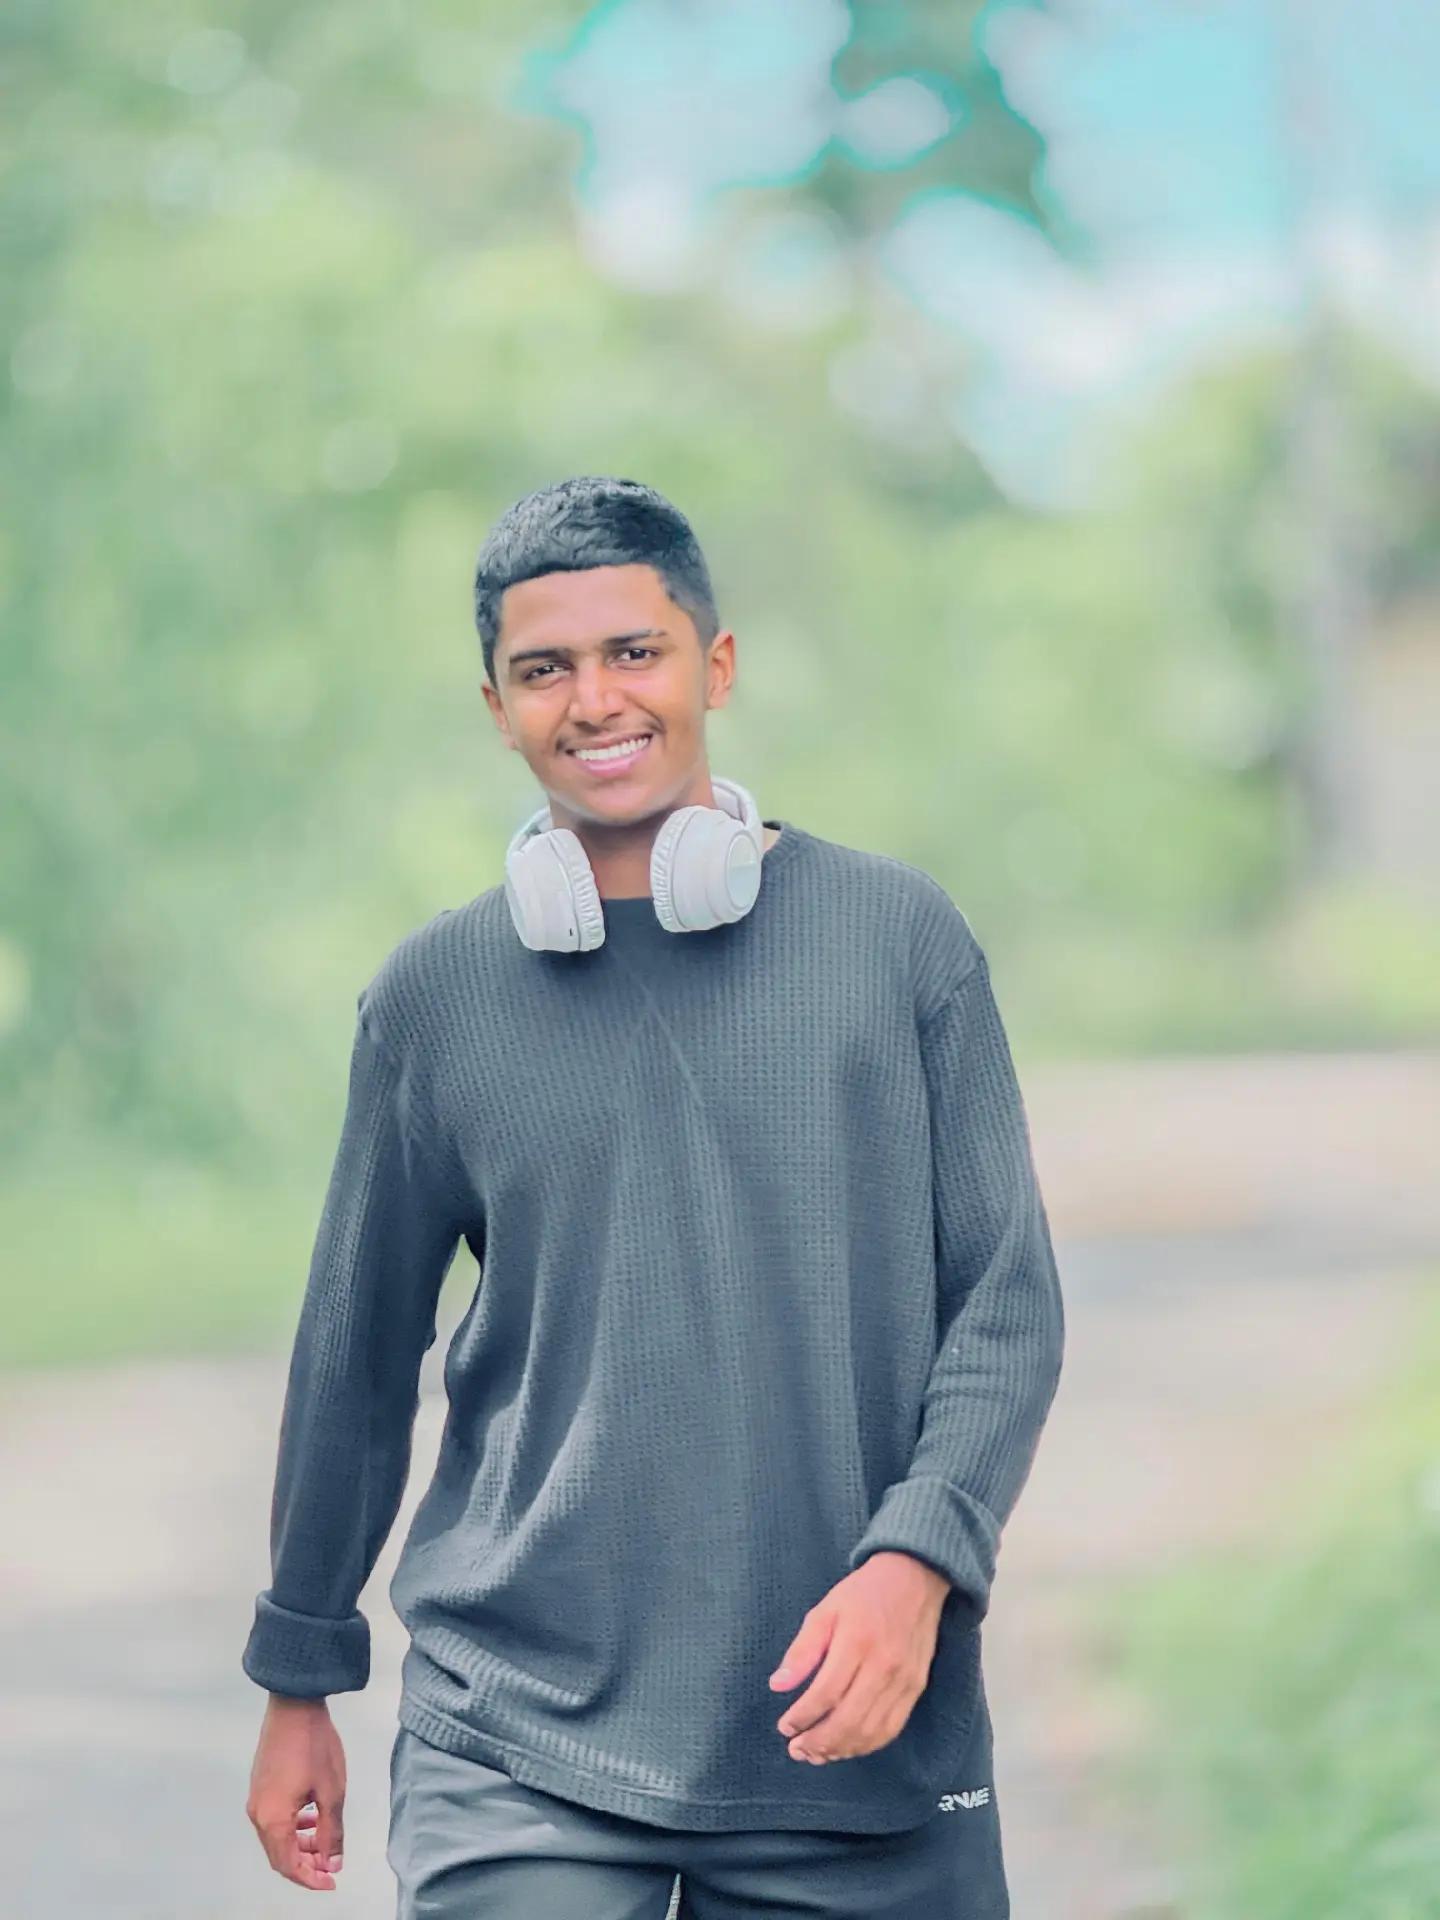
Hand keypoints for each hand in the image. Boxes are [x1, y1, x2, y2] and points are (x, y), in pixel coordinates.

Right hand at [246, 1695, 346, 1890]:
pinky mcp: (260, 1786)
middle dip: (305, 1864)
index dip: (311, 1879)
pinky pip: (274, 1819)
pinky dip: (292, 1827)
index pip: (289, 1865)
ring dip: (299, 1845)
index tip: (331, 1881)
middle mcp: (258, 1813)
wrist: (294, 1704)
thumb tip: (332, 1862)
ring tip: (324, 1840)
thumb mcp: (332, 1792)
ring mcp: (256, 1799)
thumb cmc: (314, 1745)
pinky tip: (311, 1816)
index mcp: (273, 1820)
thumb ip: (331, 1832)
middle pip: (279, 1855)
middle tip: (330, 1865)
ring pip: (276, 1837)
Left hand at [768, 1551, 949, 1764]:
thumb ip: (802, 1650)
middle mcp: (883, 1666)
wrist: (914, 1578)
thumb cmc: (864, 1593)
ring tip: (817, 1754)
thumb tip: (778, 1685)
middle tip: (797, 1750)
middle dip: (818, 1742)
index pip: (825, 1694)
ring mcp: (903, 1681)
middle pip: (848, 1720)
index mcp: (857, 1642)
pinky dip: (867, 1745)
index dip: (802, 1717)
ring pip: (870, 1731)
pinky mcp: (916, 1688)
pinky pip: (891, 1728)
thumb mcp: (825, 1610)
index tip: (784, 1727)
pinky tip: (847, 1746)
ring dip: (841, 1749)